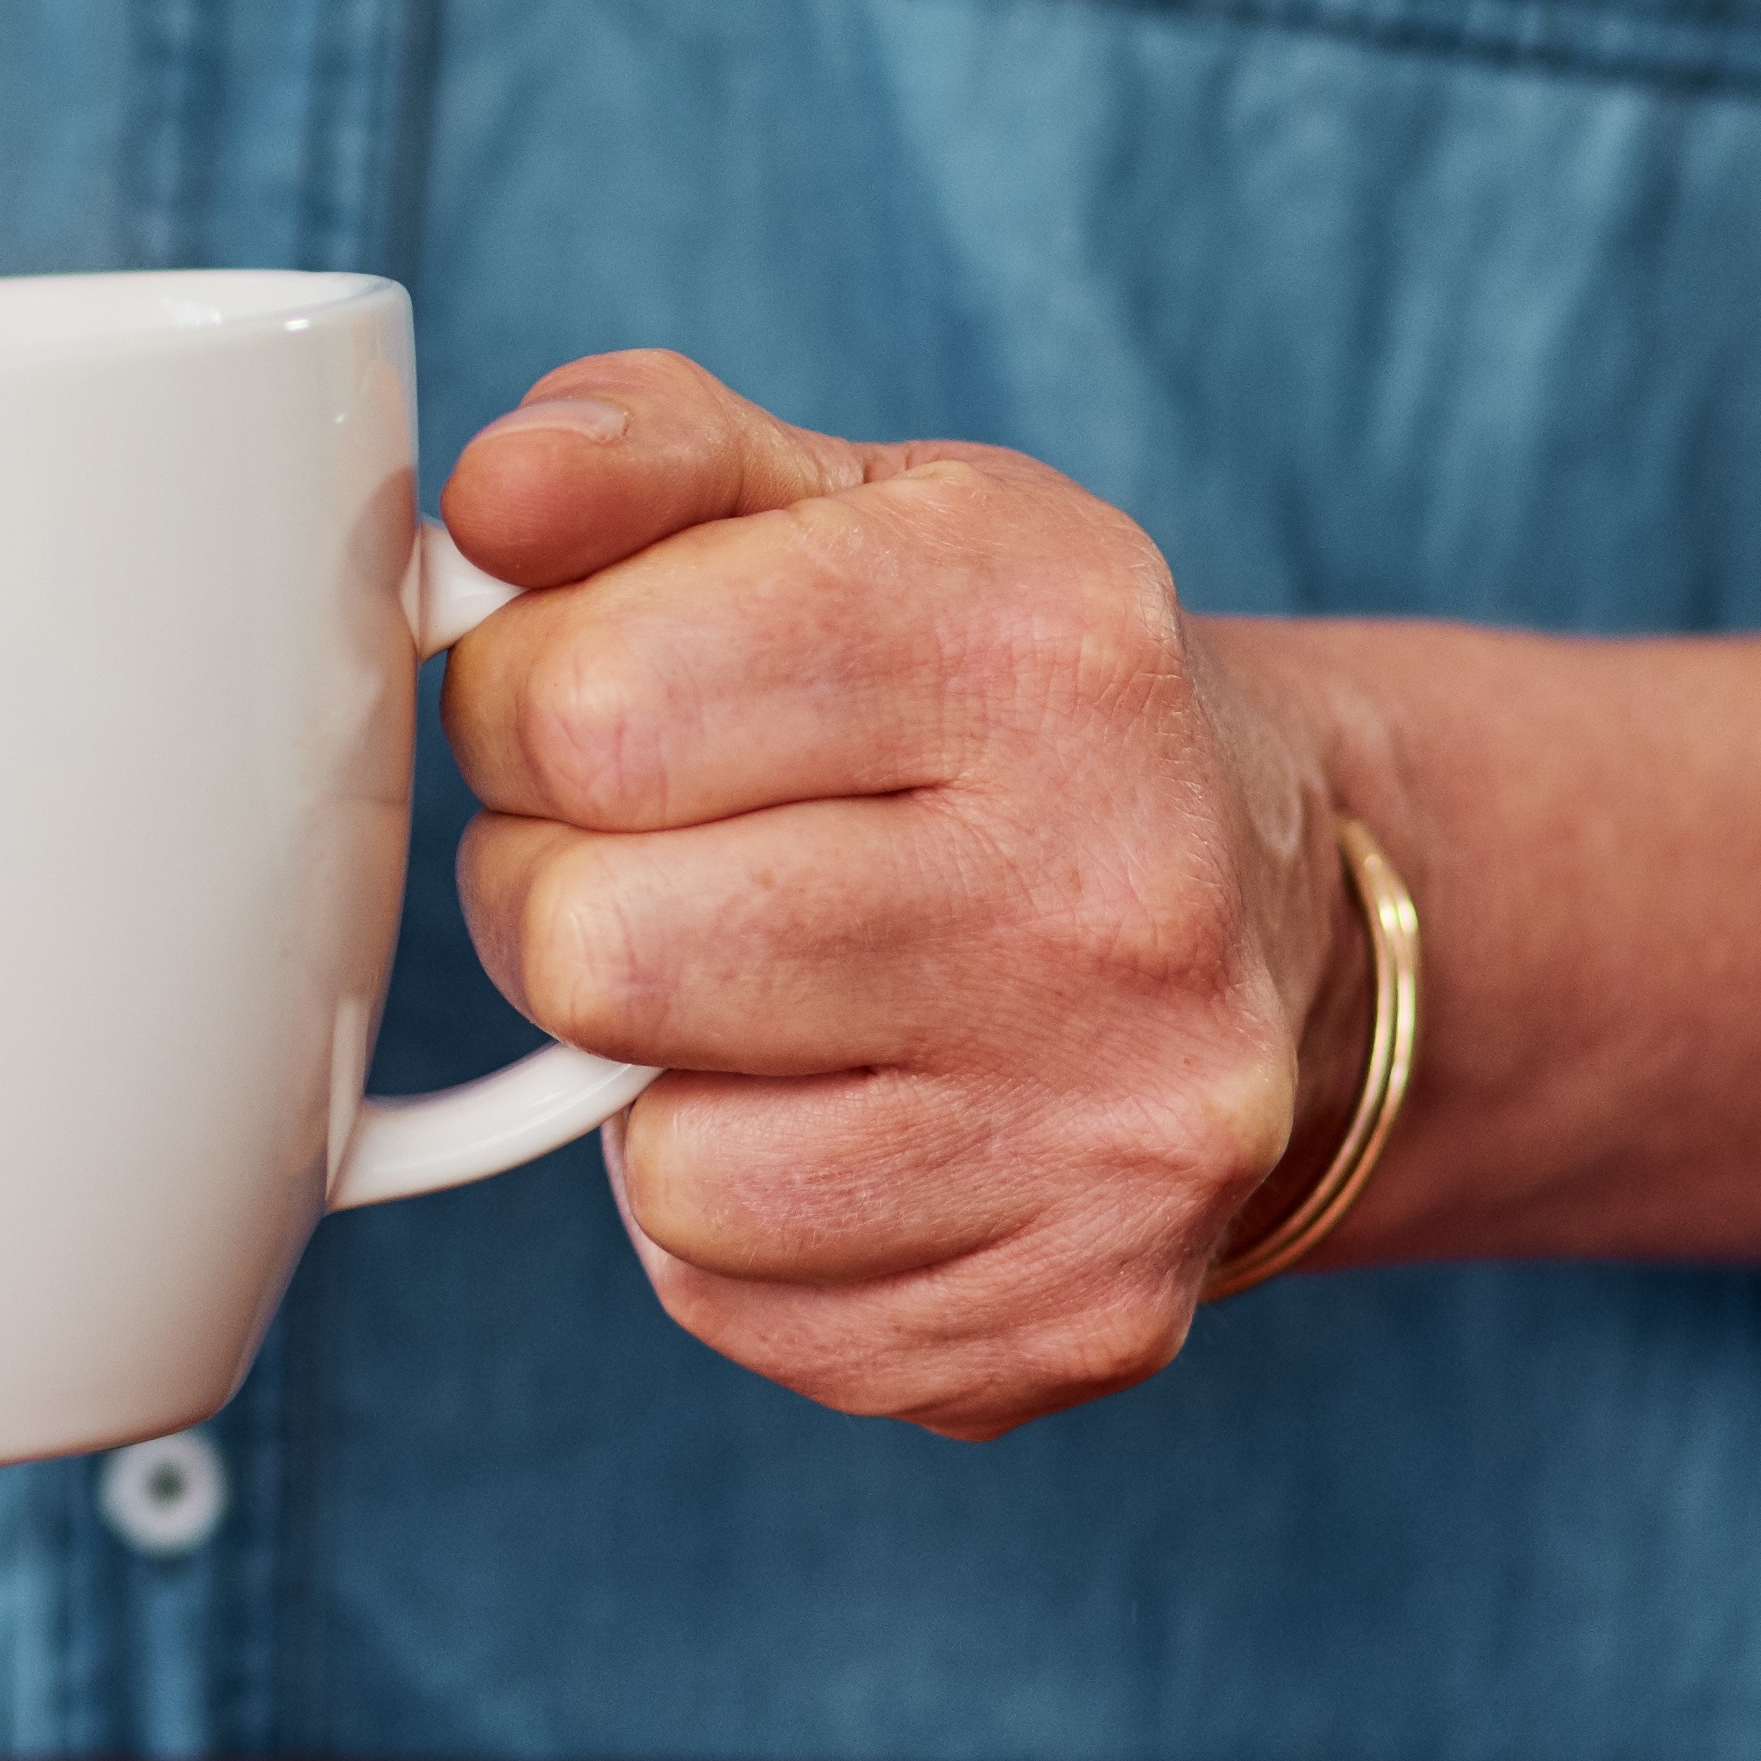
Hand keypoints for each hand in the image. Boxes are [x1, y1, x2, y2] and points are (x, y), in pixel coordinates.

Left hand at [441, 354, 1367, 1436]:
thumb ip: (643, 452)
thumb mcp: (850, 499)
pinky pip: (731, 1297)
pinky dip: (732, 1213)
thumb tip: (492, 500)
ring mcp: (1110, 1128)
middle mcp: (1108, 891)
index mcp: (1038, 636)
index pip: (590, 707)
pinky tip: (838, 1110)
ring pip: (655, 1160)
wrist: (1268, 901)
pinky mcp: (1079, 1308)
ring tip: (756, 983)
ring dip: (644, 1075)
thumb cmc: (994, 684)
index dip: (521, 709)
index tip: (586, 704)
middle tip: (651, 859)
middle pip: (593, 949)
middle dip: (556, 895)